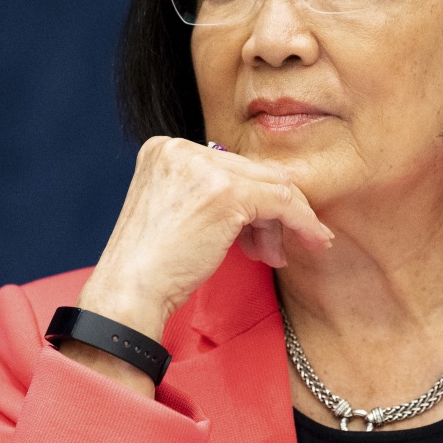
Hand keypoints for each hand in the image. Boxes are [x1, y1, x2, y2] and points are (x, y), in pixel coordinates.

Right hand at [73, 136, 332, 347]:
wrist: (128, 294)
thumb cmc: (152, 265)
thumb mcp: (177, 210)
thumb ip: (212, 190)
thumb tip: (269, 195)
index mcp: (165, 148)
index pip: (231, 165)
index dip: (251, 199)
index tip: (264, 230)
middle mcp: (182, 148)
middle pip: (252, 172)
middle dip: (270, 213)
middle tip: (276, 248)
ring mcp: (203, 167)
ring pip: (271, 185)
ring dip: (282, 223)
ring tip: (275, 255)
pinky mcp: (226, 192)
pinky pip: (281, 202)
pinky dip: (302, 222)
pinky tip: (314, 240)